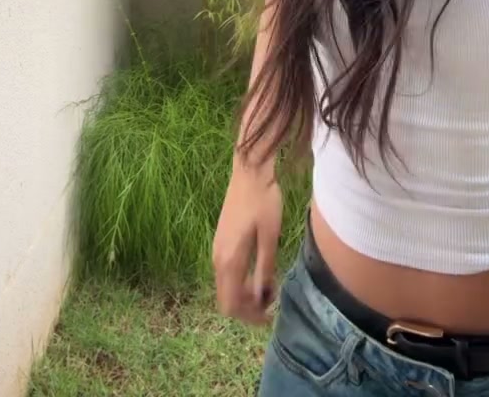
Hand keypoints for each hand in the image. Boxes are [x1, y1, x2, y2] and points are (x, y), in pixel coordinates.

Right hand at [212, 160, 282, 325]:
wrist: (249, 172)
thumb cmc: (263, 201)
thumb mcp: (269, 237)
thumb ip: (264, 269)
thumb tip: (260, 298)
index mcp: (229, 260)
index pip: (232, 304)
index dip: (250, 317)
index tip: (270, 317)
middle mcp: (218, 259)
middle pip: (226, 299)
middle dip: (247, 309)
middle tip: (271, 305)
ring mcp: (217, 249)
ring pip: (226, 286)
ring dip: (244, 295)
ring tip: (269, 288)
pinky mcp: (221, 241)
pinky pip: (227, 273)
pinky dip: (241, 280)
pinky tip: (259, 272)